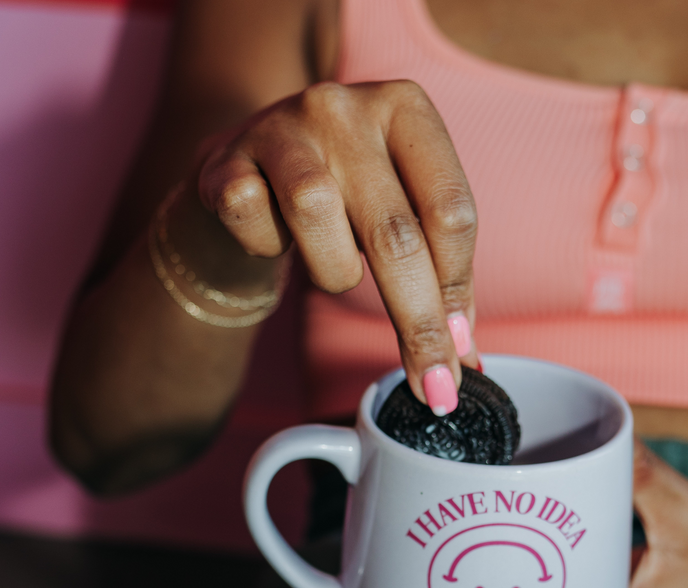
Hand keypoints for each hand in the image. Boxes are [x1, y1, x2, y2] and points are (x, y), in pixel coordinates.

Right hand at [192, 80, 479, 409]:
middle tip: (433, 381)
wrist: (242, 172)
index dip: (457, 291)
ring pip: (317, 218)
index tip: (459, 353)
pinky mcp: (224, 160)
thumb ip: (438, 274)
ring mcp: (279, 127)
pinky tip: (272, 235)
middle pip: (395, 232)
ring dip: (333, 271)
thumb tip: (464, 357)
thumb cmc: (340, 200)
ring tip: (330, 265)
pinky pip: (254, 224)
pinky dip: (266, 248)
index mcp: (405, 108)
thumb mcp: (400, 214)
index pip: (451, 211)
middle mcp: (345, 107)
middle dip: (418, 321)